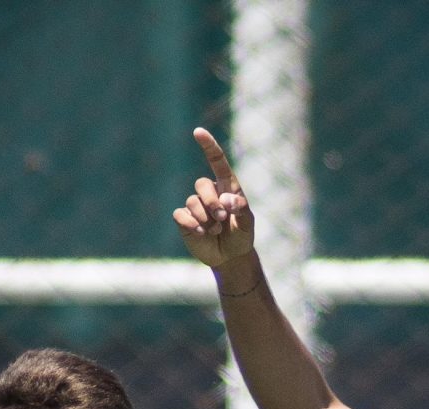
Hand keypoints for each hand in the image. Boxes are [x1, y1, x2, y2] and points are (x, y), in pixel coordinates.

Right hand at [173, 127, 256, 272]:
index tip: (198, 132)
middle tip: (222, 219)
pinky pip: (181, 215)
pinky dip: (192, 224)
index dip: (208, 145)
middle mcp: (209, 193)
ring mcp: (195, 206)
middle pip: (201, 184)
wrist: (230, 256)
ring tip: (216, 231)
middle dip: (211, 202)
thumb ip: (240, 208)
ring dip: (205, 218)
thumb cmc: (241, 235)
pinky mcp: (185, 220)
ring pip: (192, 202)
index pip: (216, 161)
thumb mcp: (247, 223)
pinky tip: (201, 233)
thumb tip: (225, 199)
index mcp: (226, 186)